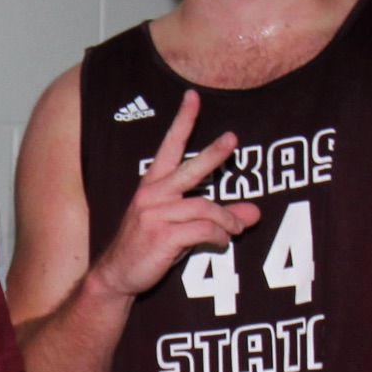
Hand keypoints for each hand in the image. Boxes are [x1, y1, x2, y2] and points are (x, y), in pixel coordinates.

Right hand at [86, 91, 257, 299]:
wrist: (116, 275)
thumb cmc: (147, 247)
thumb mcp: (179, 226)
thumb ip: (216, 216)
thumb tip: (254, 213)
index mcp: (152, 186)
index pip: (169, 147)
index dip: (183, 121)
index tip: (193, 97)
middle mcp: (153, 195)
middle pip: (190, 169)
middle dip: (213, 153)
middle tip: (232, 139)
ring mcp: (156, 215)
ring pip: (206, 207)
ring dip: (228, 219)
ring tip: (238, 228)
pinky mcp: (162, 236)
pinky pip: (203, 230)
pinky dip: (219, 236)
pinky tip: (222, 242)